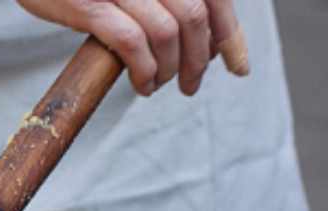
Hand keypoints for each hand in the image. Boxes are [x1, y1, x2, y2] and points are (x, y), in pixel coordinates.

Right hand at [18, 0, 248, 95]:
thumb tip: (206, 39)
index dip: (231, 34)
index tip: (238, 67)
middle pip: (195, 17)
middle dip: (200, 59)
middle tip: (190, 85)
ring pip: (168, 31)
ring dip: (170, 68)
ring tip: (158, 84)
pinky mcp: (89, 5)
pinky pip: (131, 42)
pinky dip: (143, 70)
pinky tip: (141, 84)